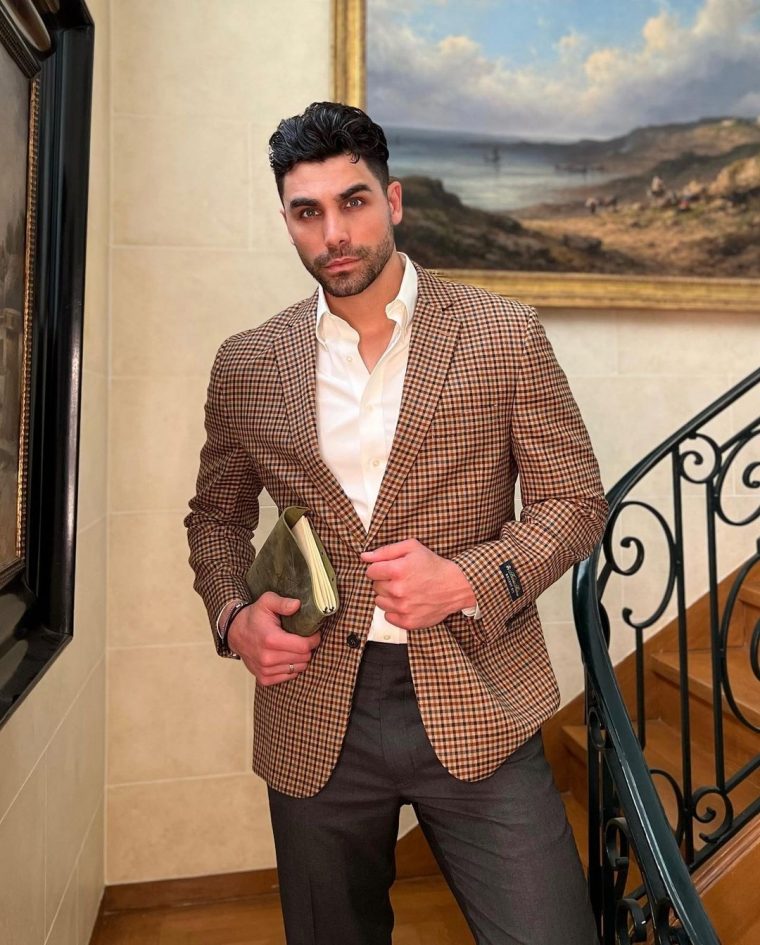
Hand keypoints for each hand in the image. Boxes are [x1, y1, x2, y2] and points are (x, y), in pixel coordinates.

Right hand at [227, 592, 320, 685]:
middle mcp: (268, 658)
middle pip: (303, 658)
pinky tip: (286, 657)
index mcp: (271, 639)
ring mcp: (265, 670)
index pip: (304, 646)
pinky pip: (288, 677)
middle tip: (303, 638)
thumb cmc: (254, 616)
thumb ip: (282, 603)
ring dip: (300, 658)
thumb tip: (297, 605)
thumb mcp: (267, 602)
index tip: (313, 633)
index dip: (314, 639)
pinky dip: (291, 668)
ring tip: (294, 647)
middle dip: (308, 648)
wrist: (234, 632)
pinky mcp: (264, 678)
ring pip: (298, 668)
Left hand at [361, 539, 475, 630]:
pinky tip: (406, 602)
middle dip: (384, 582)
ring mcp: (403, 608)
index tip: (389, 569)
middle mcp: (398, 590)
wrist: (455, 586)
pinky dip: (394, 610)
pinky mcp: (408, 621)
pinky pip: (388, 616)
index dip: (379, 568)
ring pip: (379, 602)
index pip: (370, 571)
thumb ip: (385, 551)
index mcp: (397, 570)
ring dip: (388, 596)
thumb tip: (364, 556)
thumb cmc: (434, 566)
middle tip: (401, 579)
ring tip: (404, 590)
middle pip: (375, 586)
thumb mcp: (412, 548)